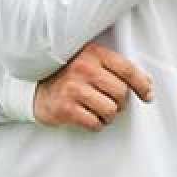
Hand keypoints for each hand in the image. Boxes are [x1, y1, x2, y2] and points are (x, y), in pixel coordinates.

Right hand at [33, 42, 152, 130]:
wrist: (30, 88)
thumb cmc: (64, 75)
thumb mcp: (88, 61)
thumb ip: (114, 68)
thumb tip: (146, 84)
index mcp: (91, 53)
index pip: (127, 70)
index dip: (142, 85)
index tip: (147, 95)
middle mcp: (82, 68)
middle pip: (121, 93)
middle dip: (119, 102)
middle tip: (107, 101)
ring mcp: (72, 88)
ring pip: (111, 111)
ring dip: (107, 115)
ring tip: (94, 109)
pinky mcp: (66, 108)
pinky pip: (95, 123)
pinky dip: (94, 124)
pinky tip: (84, 115)